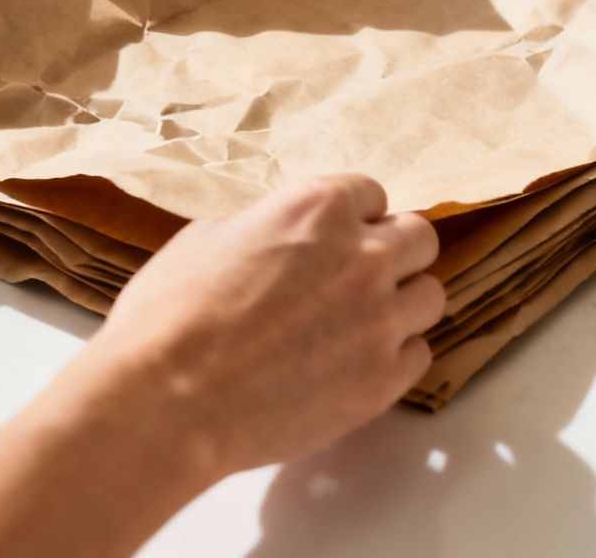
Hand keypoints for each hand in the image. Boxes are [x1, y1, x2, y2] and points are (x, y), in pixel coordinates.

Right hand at [82, 174, 445, 476]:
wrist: (166, 402)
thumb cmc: (170, 315)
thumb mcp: (210, 238)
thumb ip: (268, 228)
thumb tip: (282, 239)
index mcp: (319, 208)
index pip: (371, 194)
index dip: (353, 217)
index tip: (339, 236)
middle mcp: (364, 256)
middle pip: (419, 239)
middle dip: (394, 252)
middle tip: (359, 276)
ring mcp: (380, 320)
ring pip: (430, 296)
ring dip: (401, 303)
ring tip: (361, 323)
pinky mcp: (382, 380)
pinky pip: (418, 355)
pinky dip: (395, 355)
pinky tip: (356, 363)